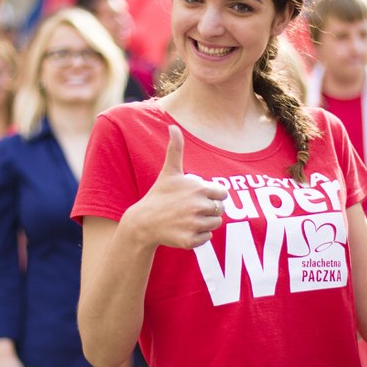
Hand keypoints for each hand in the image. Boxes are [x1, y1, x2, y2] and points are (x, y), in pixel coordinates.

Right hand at [124, 125, 227, 249]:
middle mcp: (199, 206)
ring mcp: (194, 224)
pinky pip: (206, 238)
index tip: (198, 196)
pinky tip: (184, 229)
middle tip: (190, 209)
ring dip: (205, 223)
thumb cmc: (159, 194)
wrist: (143, 222)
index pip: (223, 194)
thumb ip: (175, 149)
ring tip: (188, 219)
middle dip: (208, 209)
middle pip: (220, 210)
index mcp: (199, 188)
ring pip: (215, 224)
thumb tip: (172, 126)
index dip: (212, 195)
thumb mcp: (169, 171)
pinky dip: (198, 236)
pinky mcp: (190, 240)